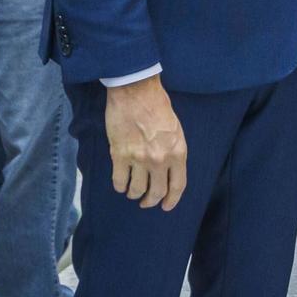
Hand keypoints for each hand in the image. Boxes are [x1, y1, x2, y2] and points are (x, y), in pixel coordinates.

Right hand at [104, 76, 188, 210]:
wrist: (136, 91)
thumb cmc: (157, 105)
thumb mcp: (175, 129)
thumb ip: (173, 150)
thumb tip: (168, 169)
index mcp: (178, 152)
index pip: (177, 186)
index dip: (171, 200)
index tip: (165, 206)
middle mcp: (160, 159)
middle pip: (156, 192)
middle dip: (151, 201)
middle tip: (146, 202)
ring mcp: (139, 159)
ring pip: (136, 190)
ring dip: (133, 194)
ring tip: (131, 191)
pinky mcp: (120, 155)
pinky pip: (119, 181)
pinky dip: (119, 186)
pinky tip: (120, 183)